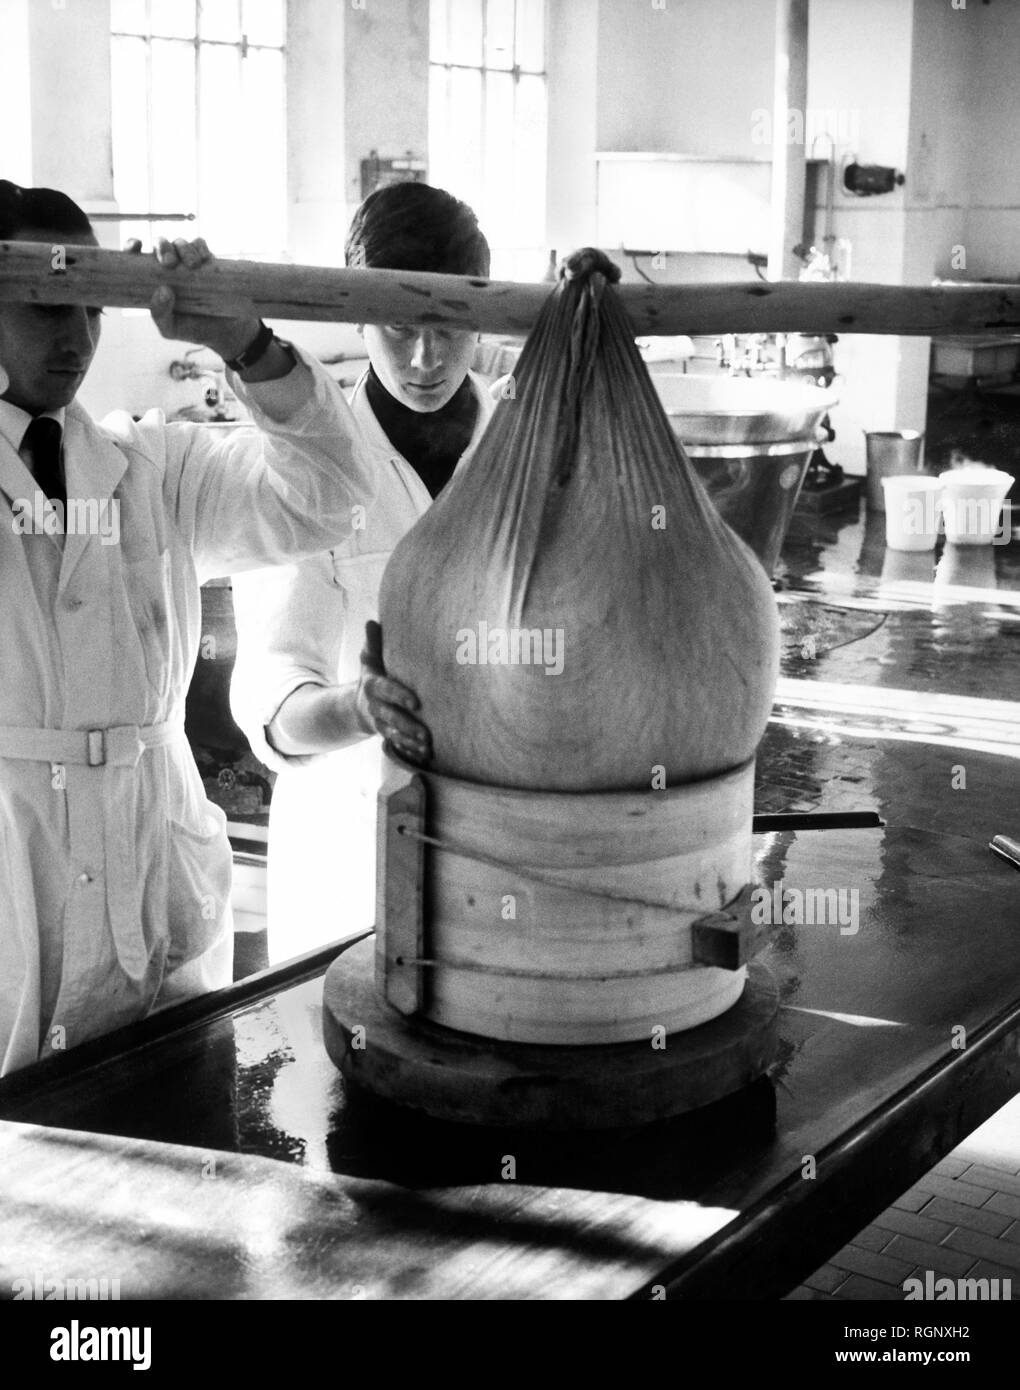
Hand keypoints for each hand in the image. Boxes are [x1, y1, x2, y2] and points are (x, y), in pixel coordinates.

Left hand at [130, 236, 261, 361]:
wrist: (226, 333)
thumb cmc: (193, 330)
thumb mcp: (171, 329)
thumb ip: (160, 314)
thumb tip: (162, 289)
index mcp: (153, 279)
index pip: (137, 257)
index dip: (132, 246)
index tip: (135, 246)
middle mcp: (170, 267)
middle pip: (160, 244)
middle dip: (162, 247)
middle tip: (169, 262)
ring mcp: (188, 262)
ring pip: (180, 242)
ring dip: (183, 248)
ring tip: (193, 265)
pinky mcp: (208, 261)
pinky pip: (200, 245)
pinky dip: (200, 247)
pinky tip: (203, 258)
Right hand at [356, 620, 431, 764]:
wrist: (359, 703)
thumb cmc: (373, 675)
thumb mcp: (370, 659)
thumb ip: (373, 643)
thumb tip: (371, 622)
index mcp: (372, 686)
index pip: (386, 690)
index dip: (399, 696)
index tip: (416, 703)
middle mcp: (375, 706)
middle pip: (390, 717)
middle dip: (407, 726)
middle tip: (426, 734)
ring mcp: (380, 723)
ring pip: (393, 735)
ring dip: (409, 742)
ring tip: (427, 747)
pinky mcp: (386, 735)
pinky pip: (396, 745)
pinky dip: (408, 751)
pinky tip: (424, 756)